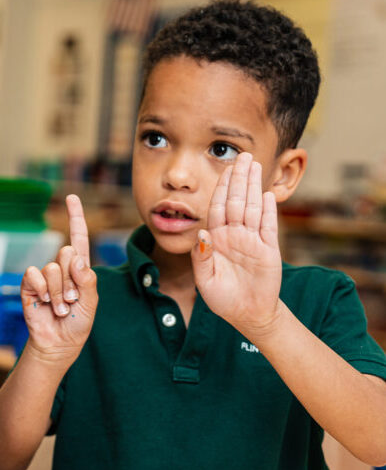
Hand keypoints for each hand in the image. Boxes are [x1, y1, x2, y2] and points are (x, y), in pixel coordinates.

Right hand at [21, 194, 97, 361]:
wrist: (58, 344)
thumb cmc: (78, 324)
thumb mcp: (91, 302)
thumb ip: (87, 278)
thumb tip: (75, 256)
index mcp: (80, 269)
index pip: (78, 237)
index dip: (75, 217)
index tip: (71, 197)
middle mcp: (62, 269)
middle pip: (66, 253)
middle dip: (71, 281)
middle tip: (71, 300)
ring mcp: (44, 277)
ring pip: (52, 268)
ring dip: (58, 292)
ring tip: (60, 308)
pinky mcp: (29, 285)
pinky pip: (34, 275)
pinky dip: (41, 290)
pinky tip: (43, 303)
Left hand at [192, 152, 282, 334]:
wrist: (246, 314)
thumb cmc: (222, 298)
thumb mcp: (204, 279)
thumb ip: (201, 257)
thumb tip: (202, 232)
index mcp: (217, 239)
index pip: (218, 208)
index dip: (221, 188)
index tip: (223, 170)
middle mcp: (235, 235)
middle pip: (237, 201)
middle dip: (238, 178)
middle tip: (242, 155)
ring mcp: (253, 240)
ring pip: (253, 208)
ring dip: (254, 186)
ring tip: (255, 165)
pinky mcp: (269, 250)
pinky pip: (268, 226)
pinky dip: (268, 210)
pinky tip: (267, 194)